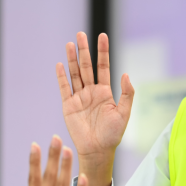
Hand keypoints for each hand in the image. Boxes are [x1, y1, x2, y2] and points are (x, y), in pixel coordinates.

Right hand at [56, 32, 134, 185]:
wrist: (98, 151)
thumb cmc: (113, 135)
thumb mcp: (124, 113)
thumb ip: (126, 94)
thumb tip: (125, 74)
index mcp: (104, 92)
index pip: (103, 66)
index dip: (102, 51)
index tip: (102, 36)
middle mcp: (91, 92)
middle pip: (86, 66)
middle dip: (84, 50)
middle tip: (80, 34)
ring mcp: (79, 98)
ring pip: (74, 74)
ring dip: (71, 59)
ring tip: (69, 44)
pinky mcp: (68, 106)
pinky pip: (64, 88)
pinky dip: (61, 77)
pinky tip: (59, 64)